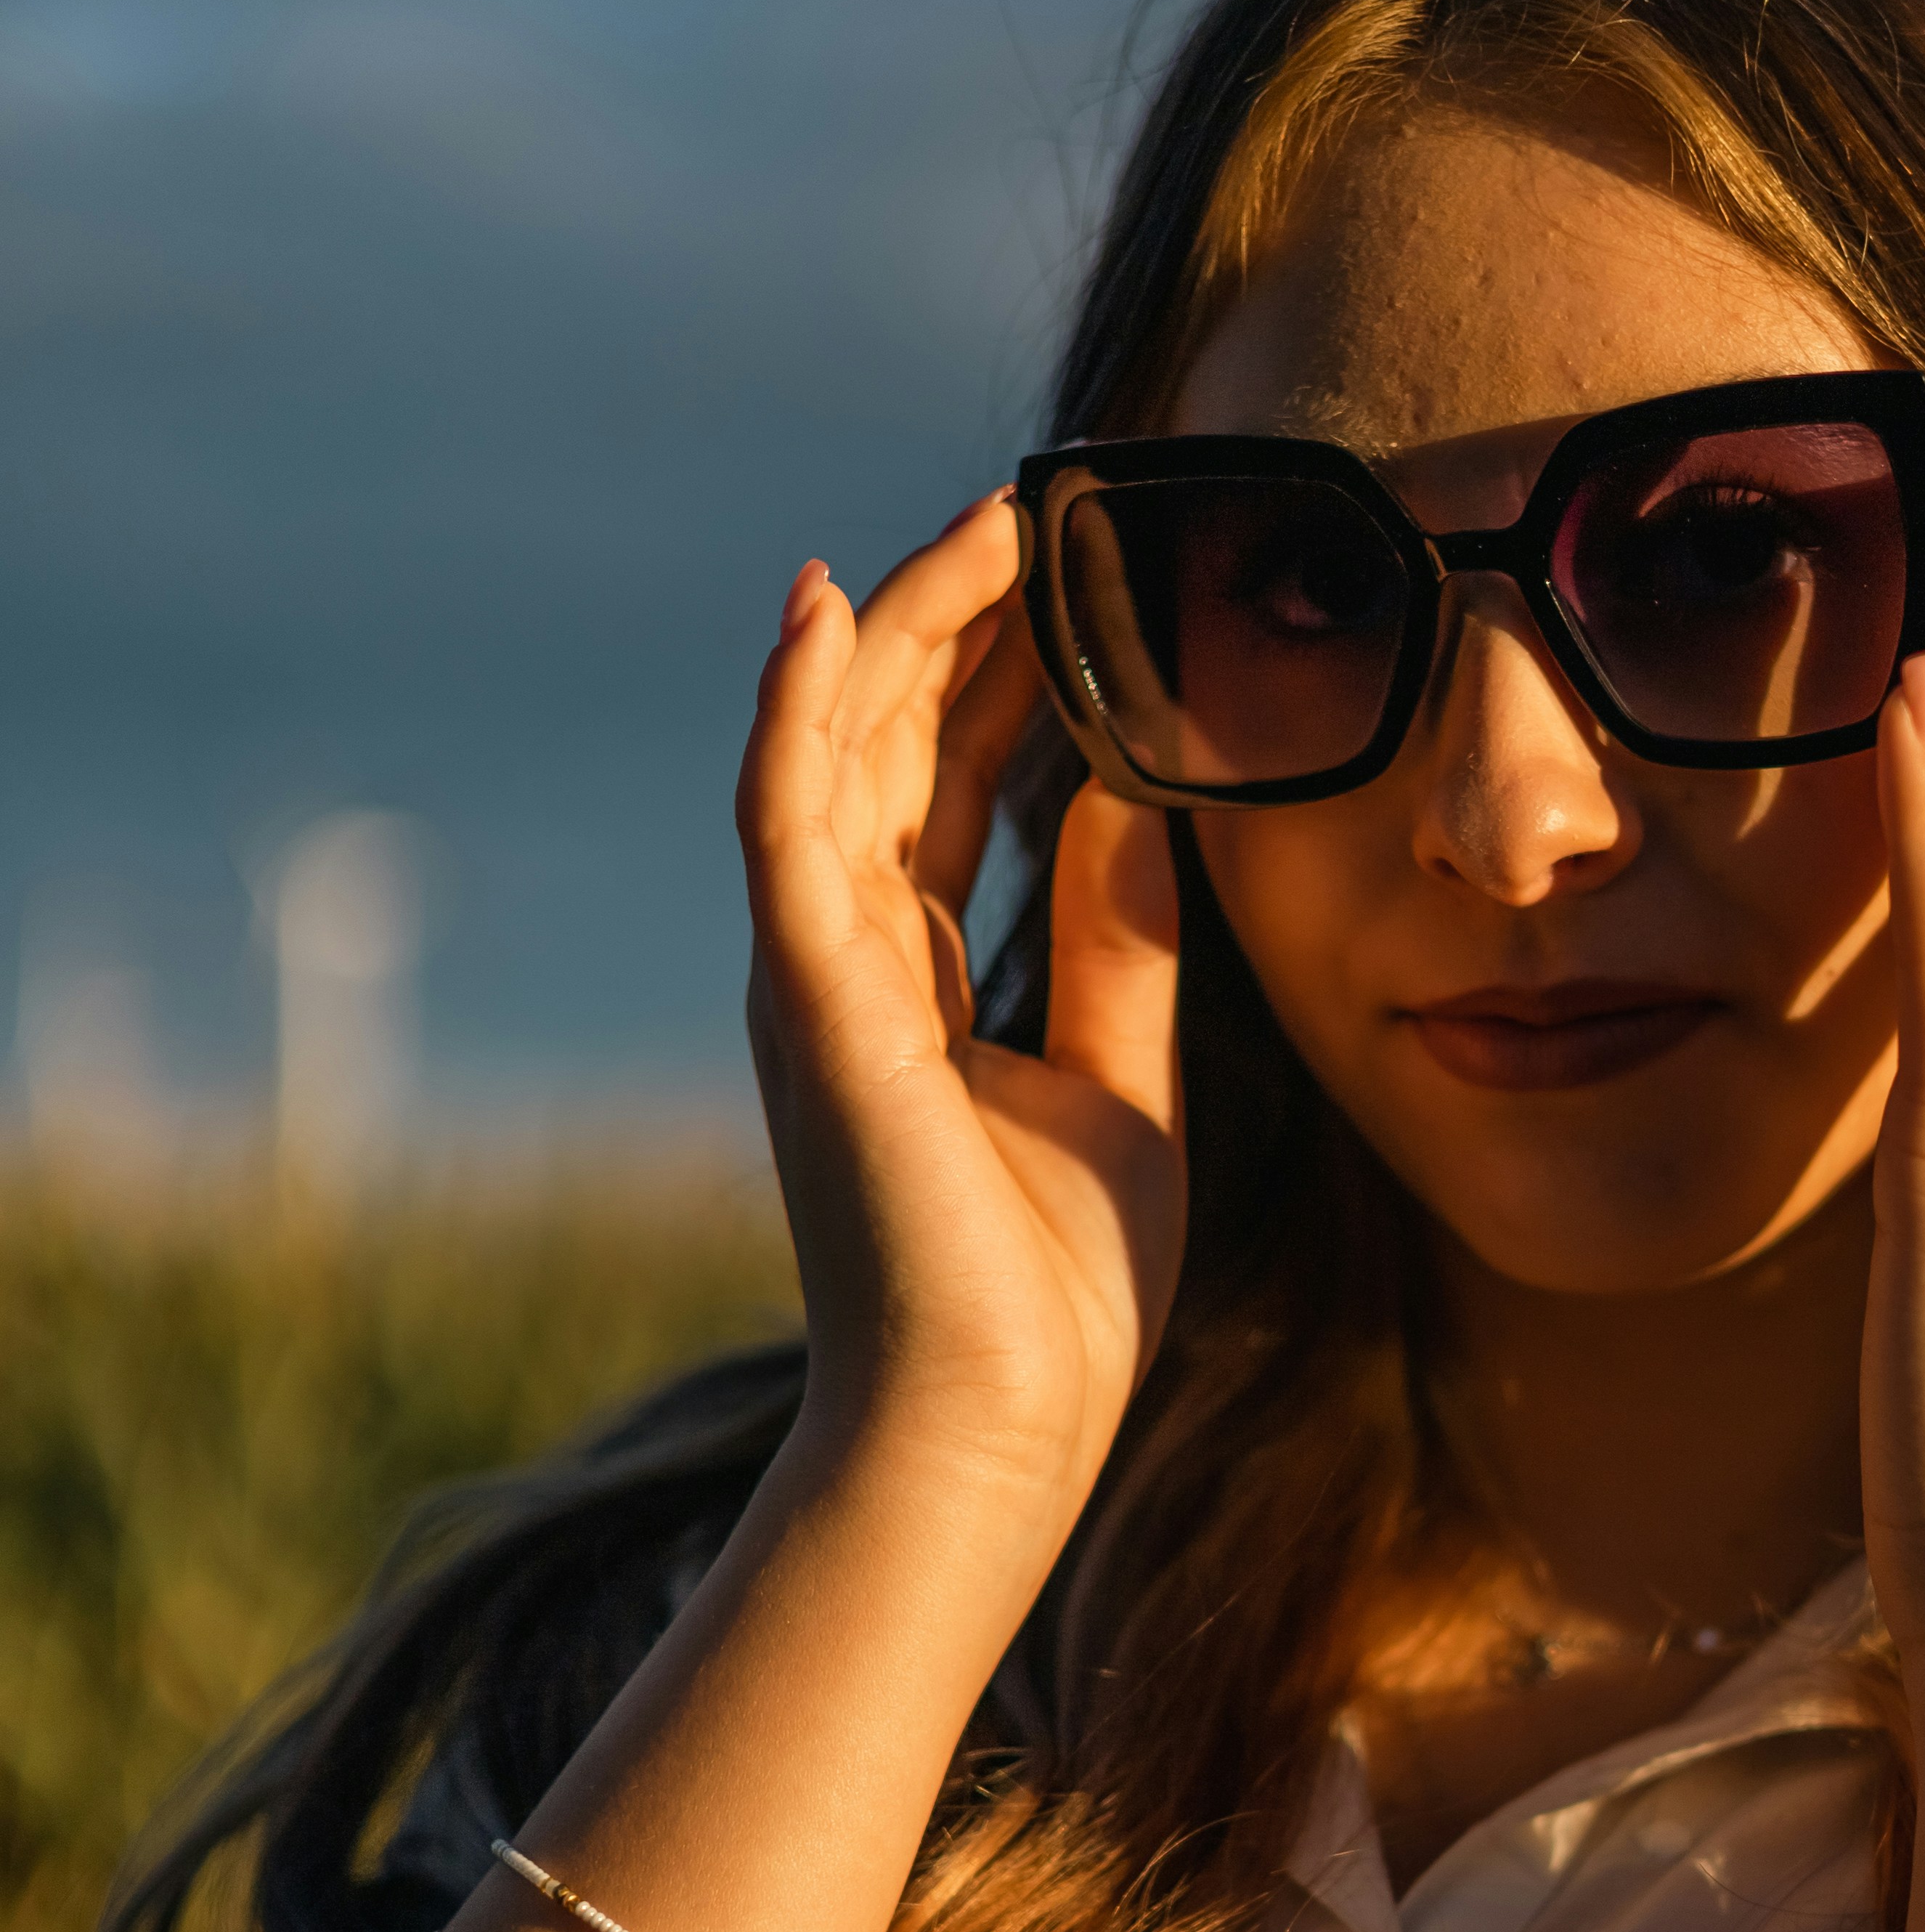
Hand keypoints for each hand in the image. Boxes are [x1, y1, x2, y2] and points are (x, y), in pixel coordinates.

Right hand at [740, 499, 1185, 1540]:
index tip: (1074, 567)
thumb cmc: (1054, 1291)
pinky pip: (784, 824)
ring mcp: (815, 976)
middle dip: (957, 616)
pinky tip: (829, 612)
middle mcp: (844, 958)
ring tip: (975, 517)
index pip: (950, 778)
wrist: (1006, 1430)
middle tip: (1034, 501)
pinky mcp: (811, 1005)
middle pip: (890, 738)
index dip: (1007, 667)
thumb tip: (1133, 794)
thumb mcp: (1125, 1078)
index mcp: (911, 979)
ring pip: (833, 748)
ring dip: (898, 626)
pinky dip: (798, 713)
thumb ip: (1120, 939)